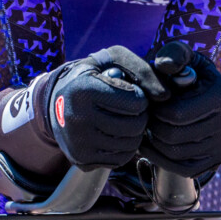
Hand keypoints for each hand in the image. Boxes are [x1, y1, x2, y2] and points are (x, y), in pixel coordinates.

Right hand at [34, 46, 168, 170]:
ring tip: (121, 119)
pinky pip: (120, 159)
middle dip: (140, 116)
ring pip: (131, 145)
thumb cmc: (92, 76)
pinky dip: (124, 147)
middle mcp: (77, 120)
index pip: (137, 102)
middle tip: (129, 108)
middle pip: (136, 126)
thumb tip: (166, 96)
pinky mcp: (82, 161)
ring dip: (134, 132)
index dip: (140, 96)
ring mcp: (78, 144)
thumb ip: (143, 70)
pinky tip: (113, 134)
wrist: (54, 102)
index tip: (128, 91)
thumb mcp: (113, 59)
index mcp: (83, 90)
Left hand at [140, 46, 220, 177]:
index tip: (150, 102)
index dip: (155, 109)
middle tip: (144, 117)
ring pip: (175, 153)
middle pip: (173, 136)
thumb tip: (164, 65)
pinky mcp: (216, 161)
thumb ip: (172, 54)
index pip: (176, 114)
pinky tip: (151, 143)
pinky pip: (181, 168)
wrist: (204, 98)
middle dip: (152, 126)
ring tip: (146, 127)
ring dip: (154, 142)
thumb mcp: (183, 58)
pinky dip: (160, 158)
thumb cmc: (187, 75)